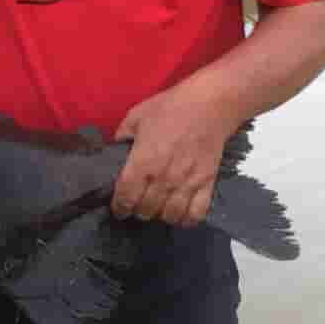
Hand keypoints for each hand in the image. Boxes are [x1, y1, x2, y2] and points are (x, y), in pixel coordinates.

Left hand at [110, 88, 235, 227]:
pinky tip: (180, 211)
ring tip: (158, 206)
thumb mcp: (136, 116)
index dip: (119, 207)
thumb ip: (122, 137)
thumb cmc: (170, 107)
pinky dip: (186, 218)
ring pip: (169, 216)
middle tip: (138, 202)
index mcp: (143, 161)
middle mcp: (164, 177)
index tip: (119, 207)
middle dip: (138, 210)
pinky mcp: (207, 184)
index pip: (126, 197)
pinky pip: (195, 214)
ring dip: (160, 215)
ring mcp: (187, 183)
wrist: (209, 105)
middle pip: (146, 211)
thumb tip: (115, 152)